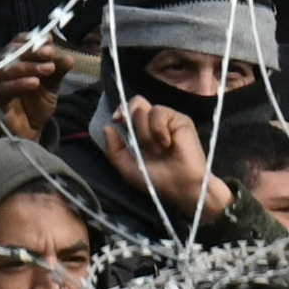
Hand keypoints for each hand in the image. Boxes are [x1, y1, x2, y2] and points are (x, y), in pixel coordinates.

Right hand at [0, 41, 72, 141]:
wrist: (30, 131)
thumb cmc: (37, 105)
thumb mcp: (52, 86)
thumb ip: (58, 71)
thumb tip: (69, 57)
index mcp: (15, 62)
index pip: (17, 44)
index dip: (30, 40)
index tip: (48, 40)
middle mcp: (2, 70)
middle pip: (12, 54)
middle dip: (32, 52)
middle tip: (49, 53)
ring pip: (7, 70)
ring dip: (29, 67)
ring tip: (49, 68)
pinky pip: (4, 89)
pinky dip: (20, 84)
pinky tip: (35, 83)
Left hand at [102, 95, 233, 219]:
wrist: (180, 186)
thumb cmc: (156, 180)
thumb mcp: (127, 168)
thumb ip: (113, 150)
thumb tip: (107, 127)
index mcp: (141, 132)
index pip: (129, 110)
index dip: (121, 111)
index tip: (116, 120)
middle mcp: (154, 124)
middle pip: (136, 102)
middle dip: (130, 118)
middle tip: (136, 138)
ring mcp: (168, 121)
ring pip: (144, 110)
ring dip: (145, 133)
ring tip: (158, 149)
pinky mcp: (180, 120)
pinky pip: (159, 112)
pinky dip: (158, 129)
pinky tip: (167, 143)